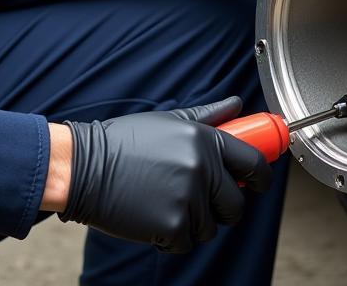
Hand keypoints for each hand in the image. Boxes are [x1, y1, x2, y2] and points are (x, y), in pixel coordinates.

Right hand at [59, 97, 270, 252]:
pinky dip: (172, 237)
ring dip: (193, 222)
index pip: (253, 162)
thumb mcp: (168, 121)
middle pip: (236, 204)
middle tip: (200, 200)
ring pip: (210, 227)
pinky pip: (187, 242)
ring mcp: (189, 197)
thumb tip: (236, 105)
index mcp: (204, 139)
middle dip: (223, 207)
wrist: (84, 167)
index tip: (258, 183)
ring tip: (164, 202)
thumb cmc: (124, 142)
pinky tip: (152, 216)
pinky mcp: (173, 225)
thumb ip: (208, 116)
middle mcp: (201, 166)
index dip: (262, 177)